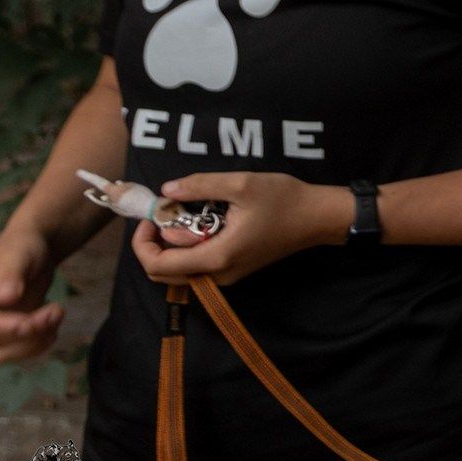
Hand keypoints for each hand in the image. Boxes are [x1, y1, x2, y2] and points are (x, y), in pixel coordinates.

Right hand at [0, 231, 63, 364]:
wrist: (29, 258)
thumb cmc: (20, 250)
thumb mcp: (18, 255)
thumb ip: (11, 275)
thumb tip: (5, 298)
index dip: (9, 326)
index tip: (40, 320)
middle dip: (28, 331)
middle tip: (58, 310)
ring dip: (32, 343)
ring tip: (56, 317)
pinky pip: (9, 355)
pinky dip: (33, 347)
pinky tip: (51, 329)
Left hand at [130, 170, 346, 286]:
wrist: (318, 218)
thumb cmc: (284, 200)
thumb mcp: (241, 184)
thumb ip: (200, 185)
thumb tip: (166, 190)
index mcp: (216, 257)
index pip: (158, 265)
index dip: (142, 242)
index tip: (152, 215)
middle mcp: (218, 275)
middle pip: (163, 274)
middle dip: (152, 245)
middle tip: (163, 215)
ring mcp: (227, 277)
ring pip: (179, 273)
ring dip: (169, 248)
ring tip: (181, 217)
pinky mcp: (234, 271)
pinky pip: (196, 269)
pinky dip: (186, 250)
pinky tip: (199, 224)